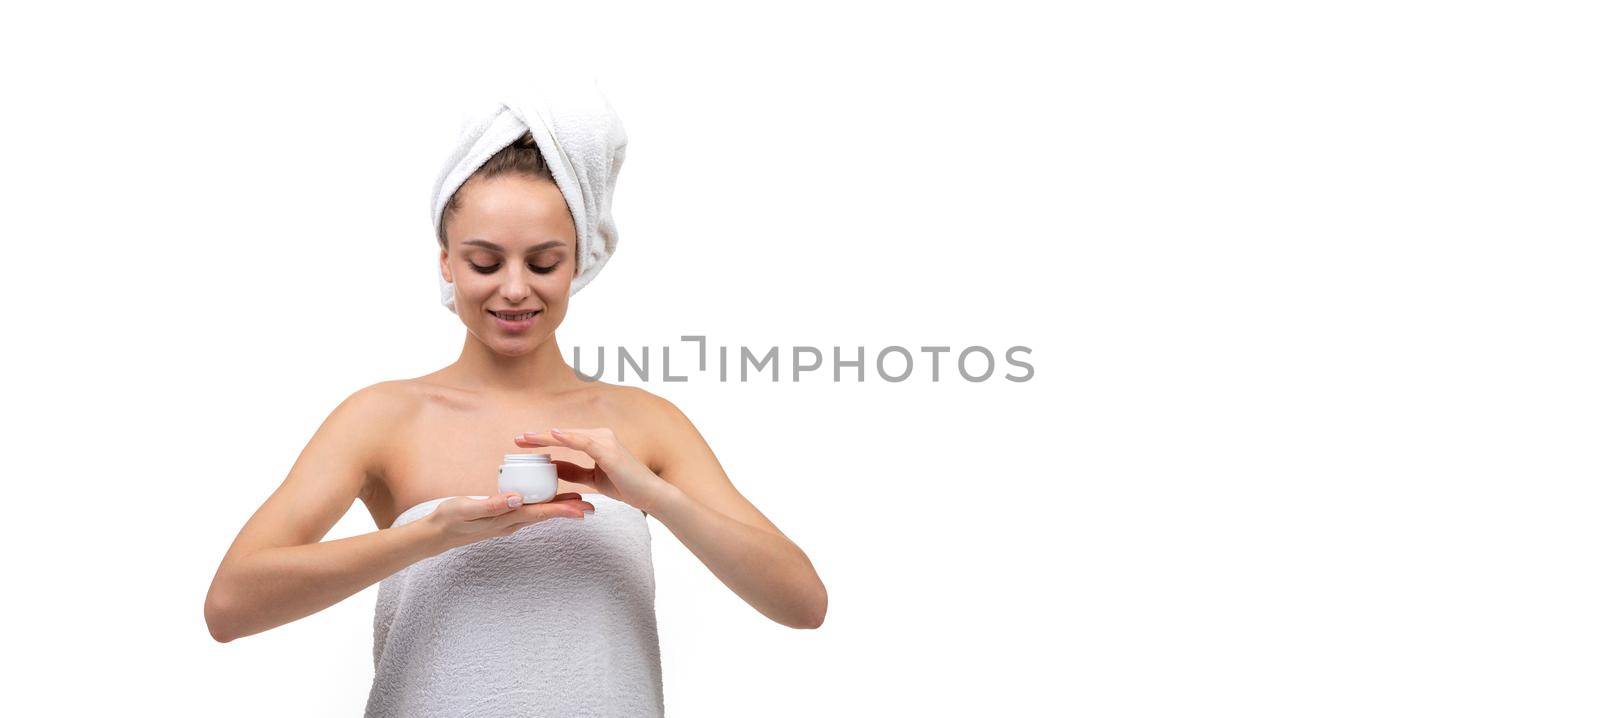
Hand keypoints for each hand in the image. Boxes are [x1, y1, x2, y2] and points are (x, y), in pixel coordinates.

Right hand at [424, 491, 594, 551]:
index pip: (539, 512)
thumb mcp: (466, 509)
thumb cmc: (450, 519)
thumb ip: (491, 505)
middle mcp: (512, 522)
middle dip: (569, 509)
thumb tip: (517, 499)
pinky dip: (543, 504)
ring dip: (559, 507)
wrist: (437, 533)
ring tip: (581, 501)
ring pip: (539, 512)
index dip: (562, 508)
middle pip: (545, 514)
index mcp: (506, 519)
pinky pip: (529, 510)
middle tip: (592, 506)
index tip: (582, 508)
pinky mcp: (504, 517)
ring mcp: (508, 521)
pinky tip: (550, 496)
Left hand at [515, 428, 670, 512]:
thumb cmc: (626, 486)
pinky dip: (568, 438)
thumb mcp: (593, 479)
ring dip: (546, 437)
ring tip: (526, 439)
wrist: (650, 495)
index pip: (565, 438)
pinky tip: (553, 435)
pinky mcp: (609, 450)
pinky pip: (584, 442)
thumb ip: (575, 472)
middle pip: (564, 434)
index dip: (543, 440)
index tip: (522, 443)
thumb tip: (554, 468)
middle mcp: (601, 436)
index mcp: (597, 441)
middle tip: (517, 440)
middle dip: (539, 437)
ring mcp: (606, 441)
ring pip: (570, 436)